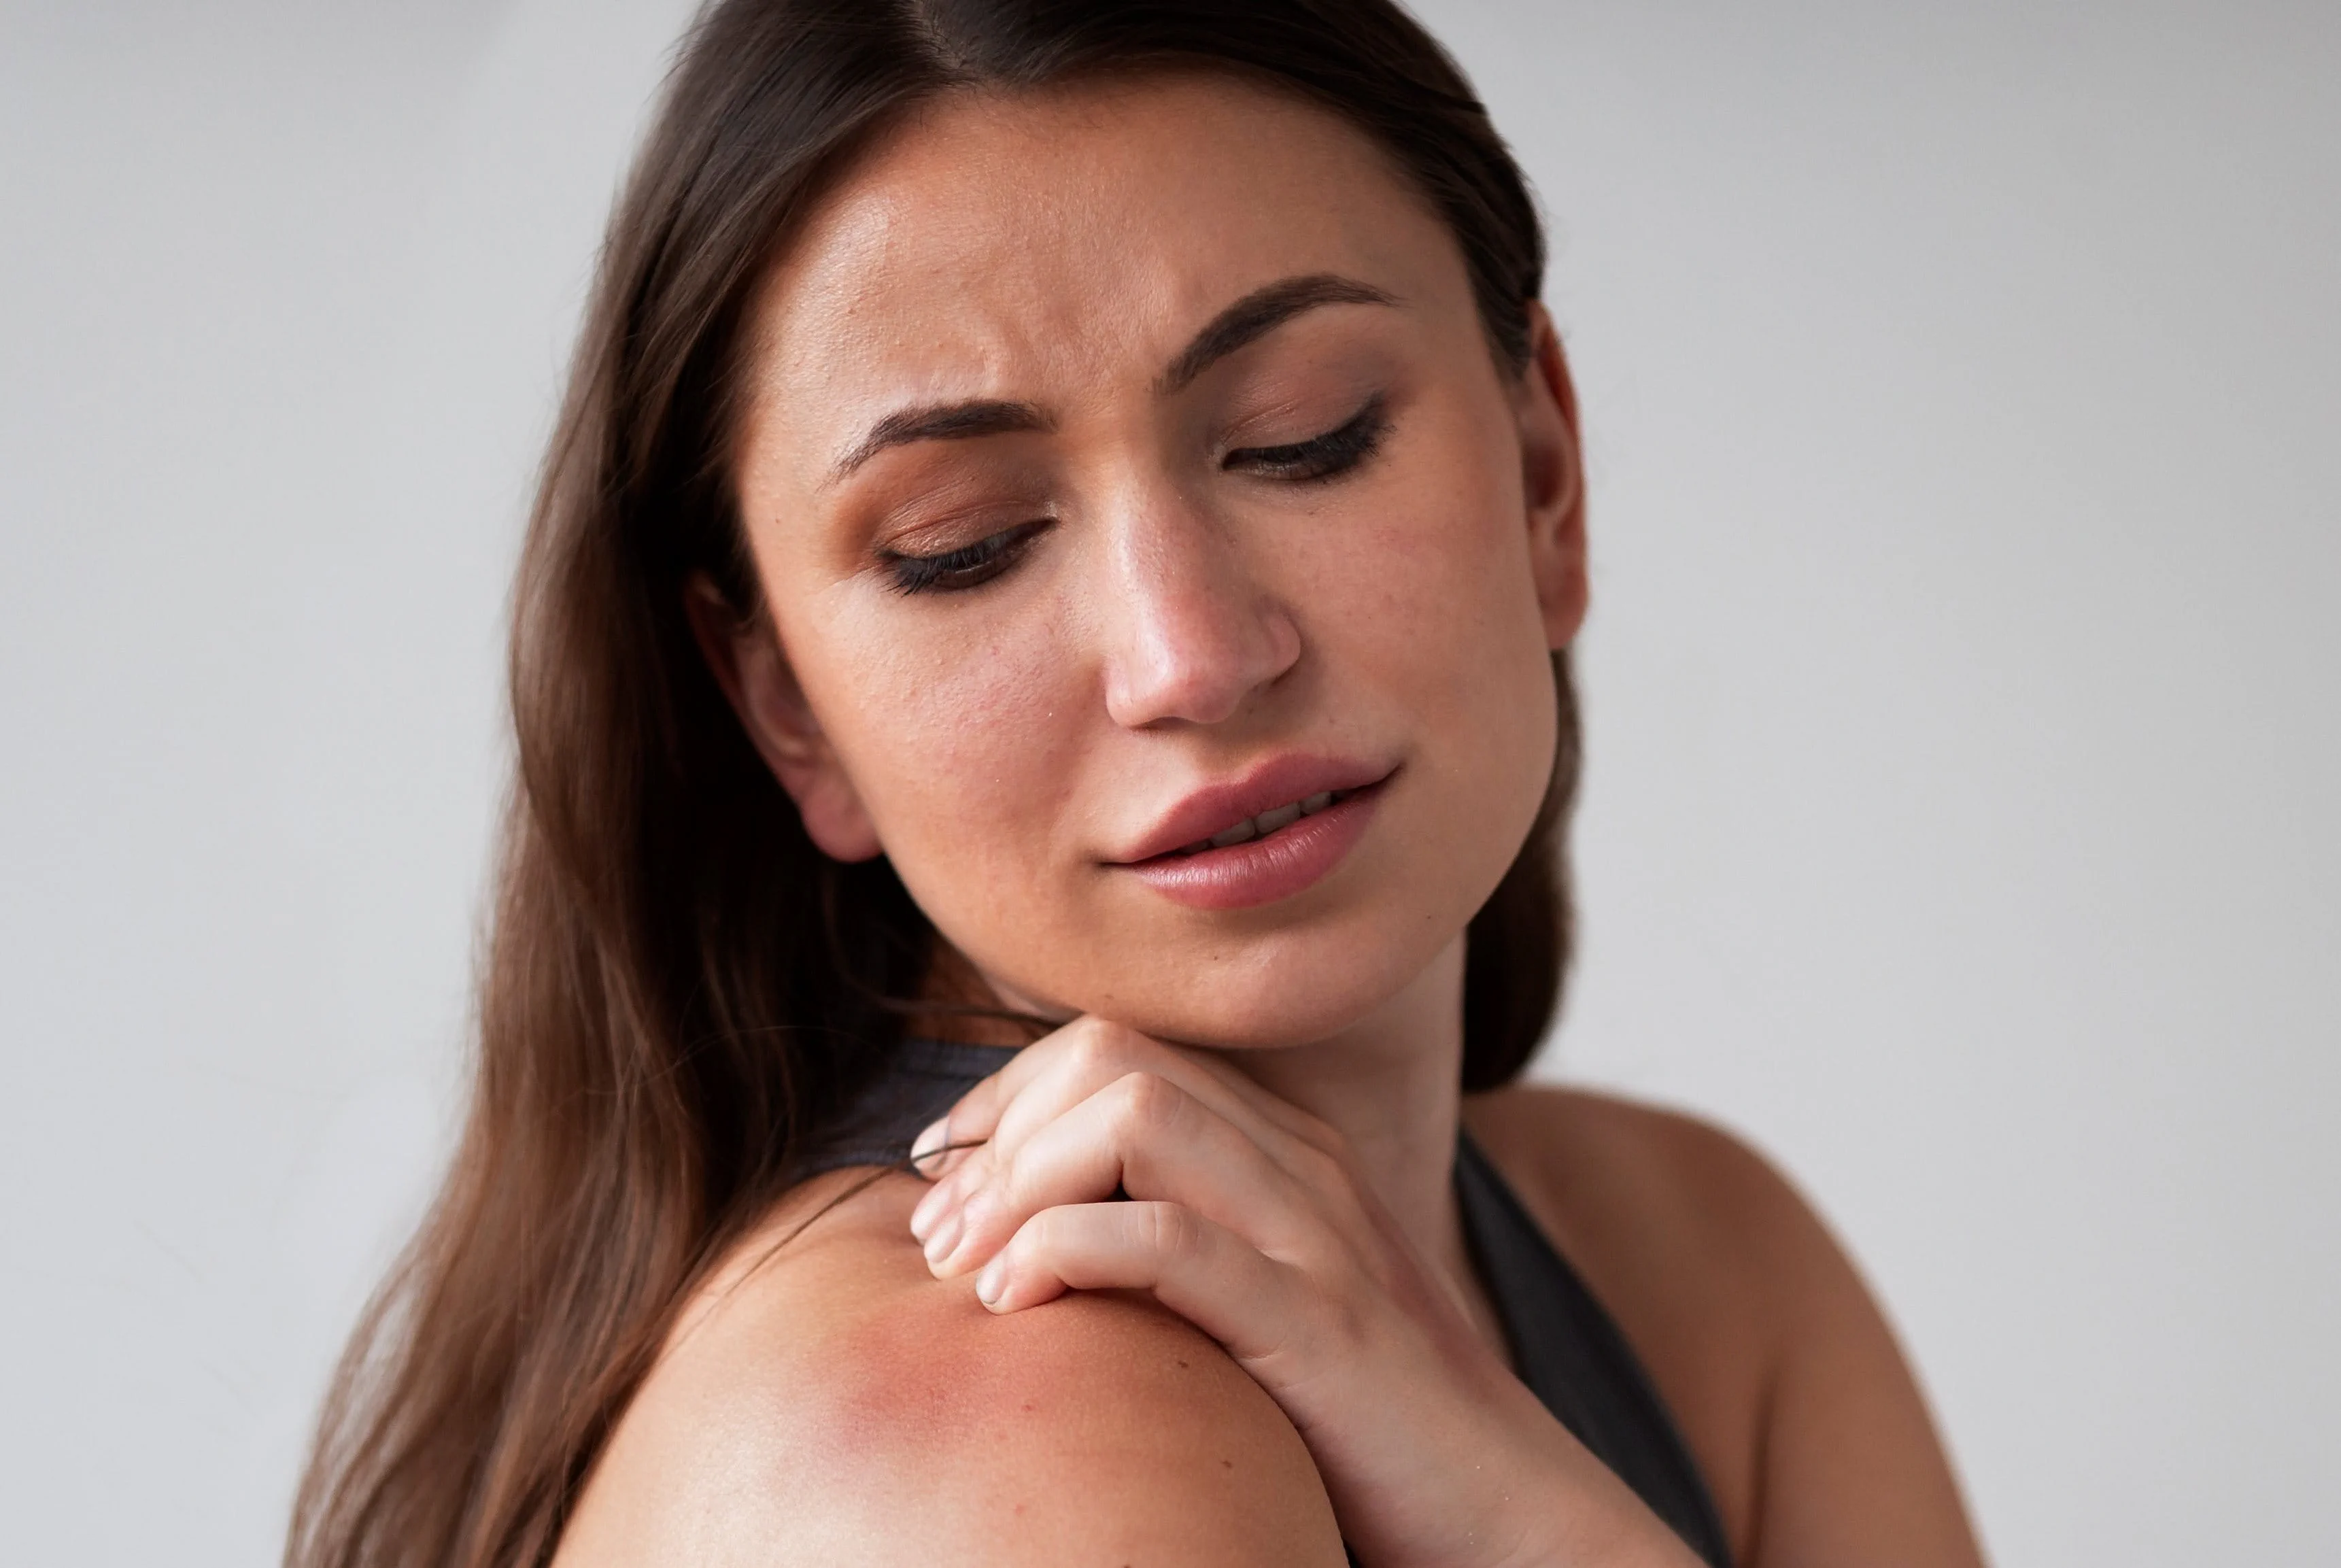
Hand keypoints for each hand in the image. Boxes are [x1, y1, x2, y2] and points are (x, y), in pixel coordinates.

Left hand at [905, 1017, 1701, 1567]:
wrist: (1511, 1521)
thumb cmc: (1360, 1430)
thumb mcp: (1253, 1308)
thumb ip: (1170, 1245)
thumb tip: (1015, 1242)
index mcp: (1281, 1148)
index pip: (1111, 1045)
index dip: (1002, 1099)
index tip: (942, 1185)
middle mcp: (1298, 1164)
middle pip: (1109, 1055)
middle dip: (997, 1132)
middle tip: (938, 1237)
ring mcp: (1314, 1236)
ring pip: (1133, 1115)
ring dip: (1018, 1183)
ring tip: (965, 1273)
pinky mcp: (1321, 1326)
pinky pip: (1169, 1239)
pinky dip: (1063, 1254)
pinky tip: (1013, 1311)